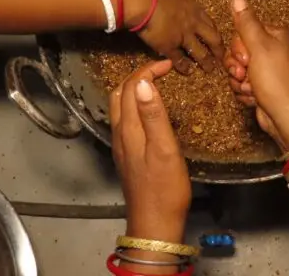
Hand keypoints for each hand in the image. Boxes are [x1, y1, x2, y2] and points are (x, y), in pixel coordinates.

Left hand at [110, 60, 190, 241]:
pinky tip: (151, 110)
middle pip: (121, 93)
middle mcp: (120, 134)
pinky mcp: (127, 155)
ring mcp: (122, 145)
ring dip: (135, 89)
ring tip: (156, 83)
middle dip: (138, 75)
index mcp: (129, 129)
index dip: (147, 71)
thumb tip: (144, 84)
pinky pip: (126, 119)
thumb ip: (154, 116)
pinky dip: (136, 105)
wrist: (154, 223)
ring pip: (121, 107)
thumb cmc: (165, 189)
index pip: (131, 87)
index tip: (168, 64)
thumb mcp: (164, 149)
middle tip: (162, 69)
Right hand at [124, 0, 223, 73]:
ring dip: (206, 62)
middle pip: (213, 39)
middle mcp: (194, 23)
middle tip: (223, 58)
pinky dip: (185, 67)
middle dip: (219, 49)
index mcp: (195, 9)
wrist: (144, 0)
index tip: (218, 40)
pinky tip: (188, 71)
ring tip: (210, 69)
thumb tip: (177, 7)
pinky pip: (180, 59)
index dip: (215, 33)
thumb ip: (180, 6)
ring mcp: (184, 36)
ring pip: (200, 52)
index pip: (211, 23)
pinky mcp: (170, 47)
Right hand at [223, 0, 288, 148]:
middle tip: (246, 74)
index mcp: (276, 35)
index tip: (246, 58)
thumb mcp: (259, 47)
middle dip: (237, 66)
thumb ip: (246, 22)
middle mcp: (273, 49)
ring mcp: (268, 69)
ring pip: (237, 69)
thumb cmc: (277, 81)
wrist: (287, 117)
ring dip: (239, 81)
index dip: (239, 47)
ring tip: (251, 88)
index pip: (243, 31)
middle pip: (238, 50)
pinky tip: (254, 97)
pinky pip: (242, 84)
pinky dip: (244, 92)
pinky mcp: (262, 86)